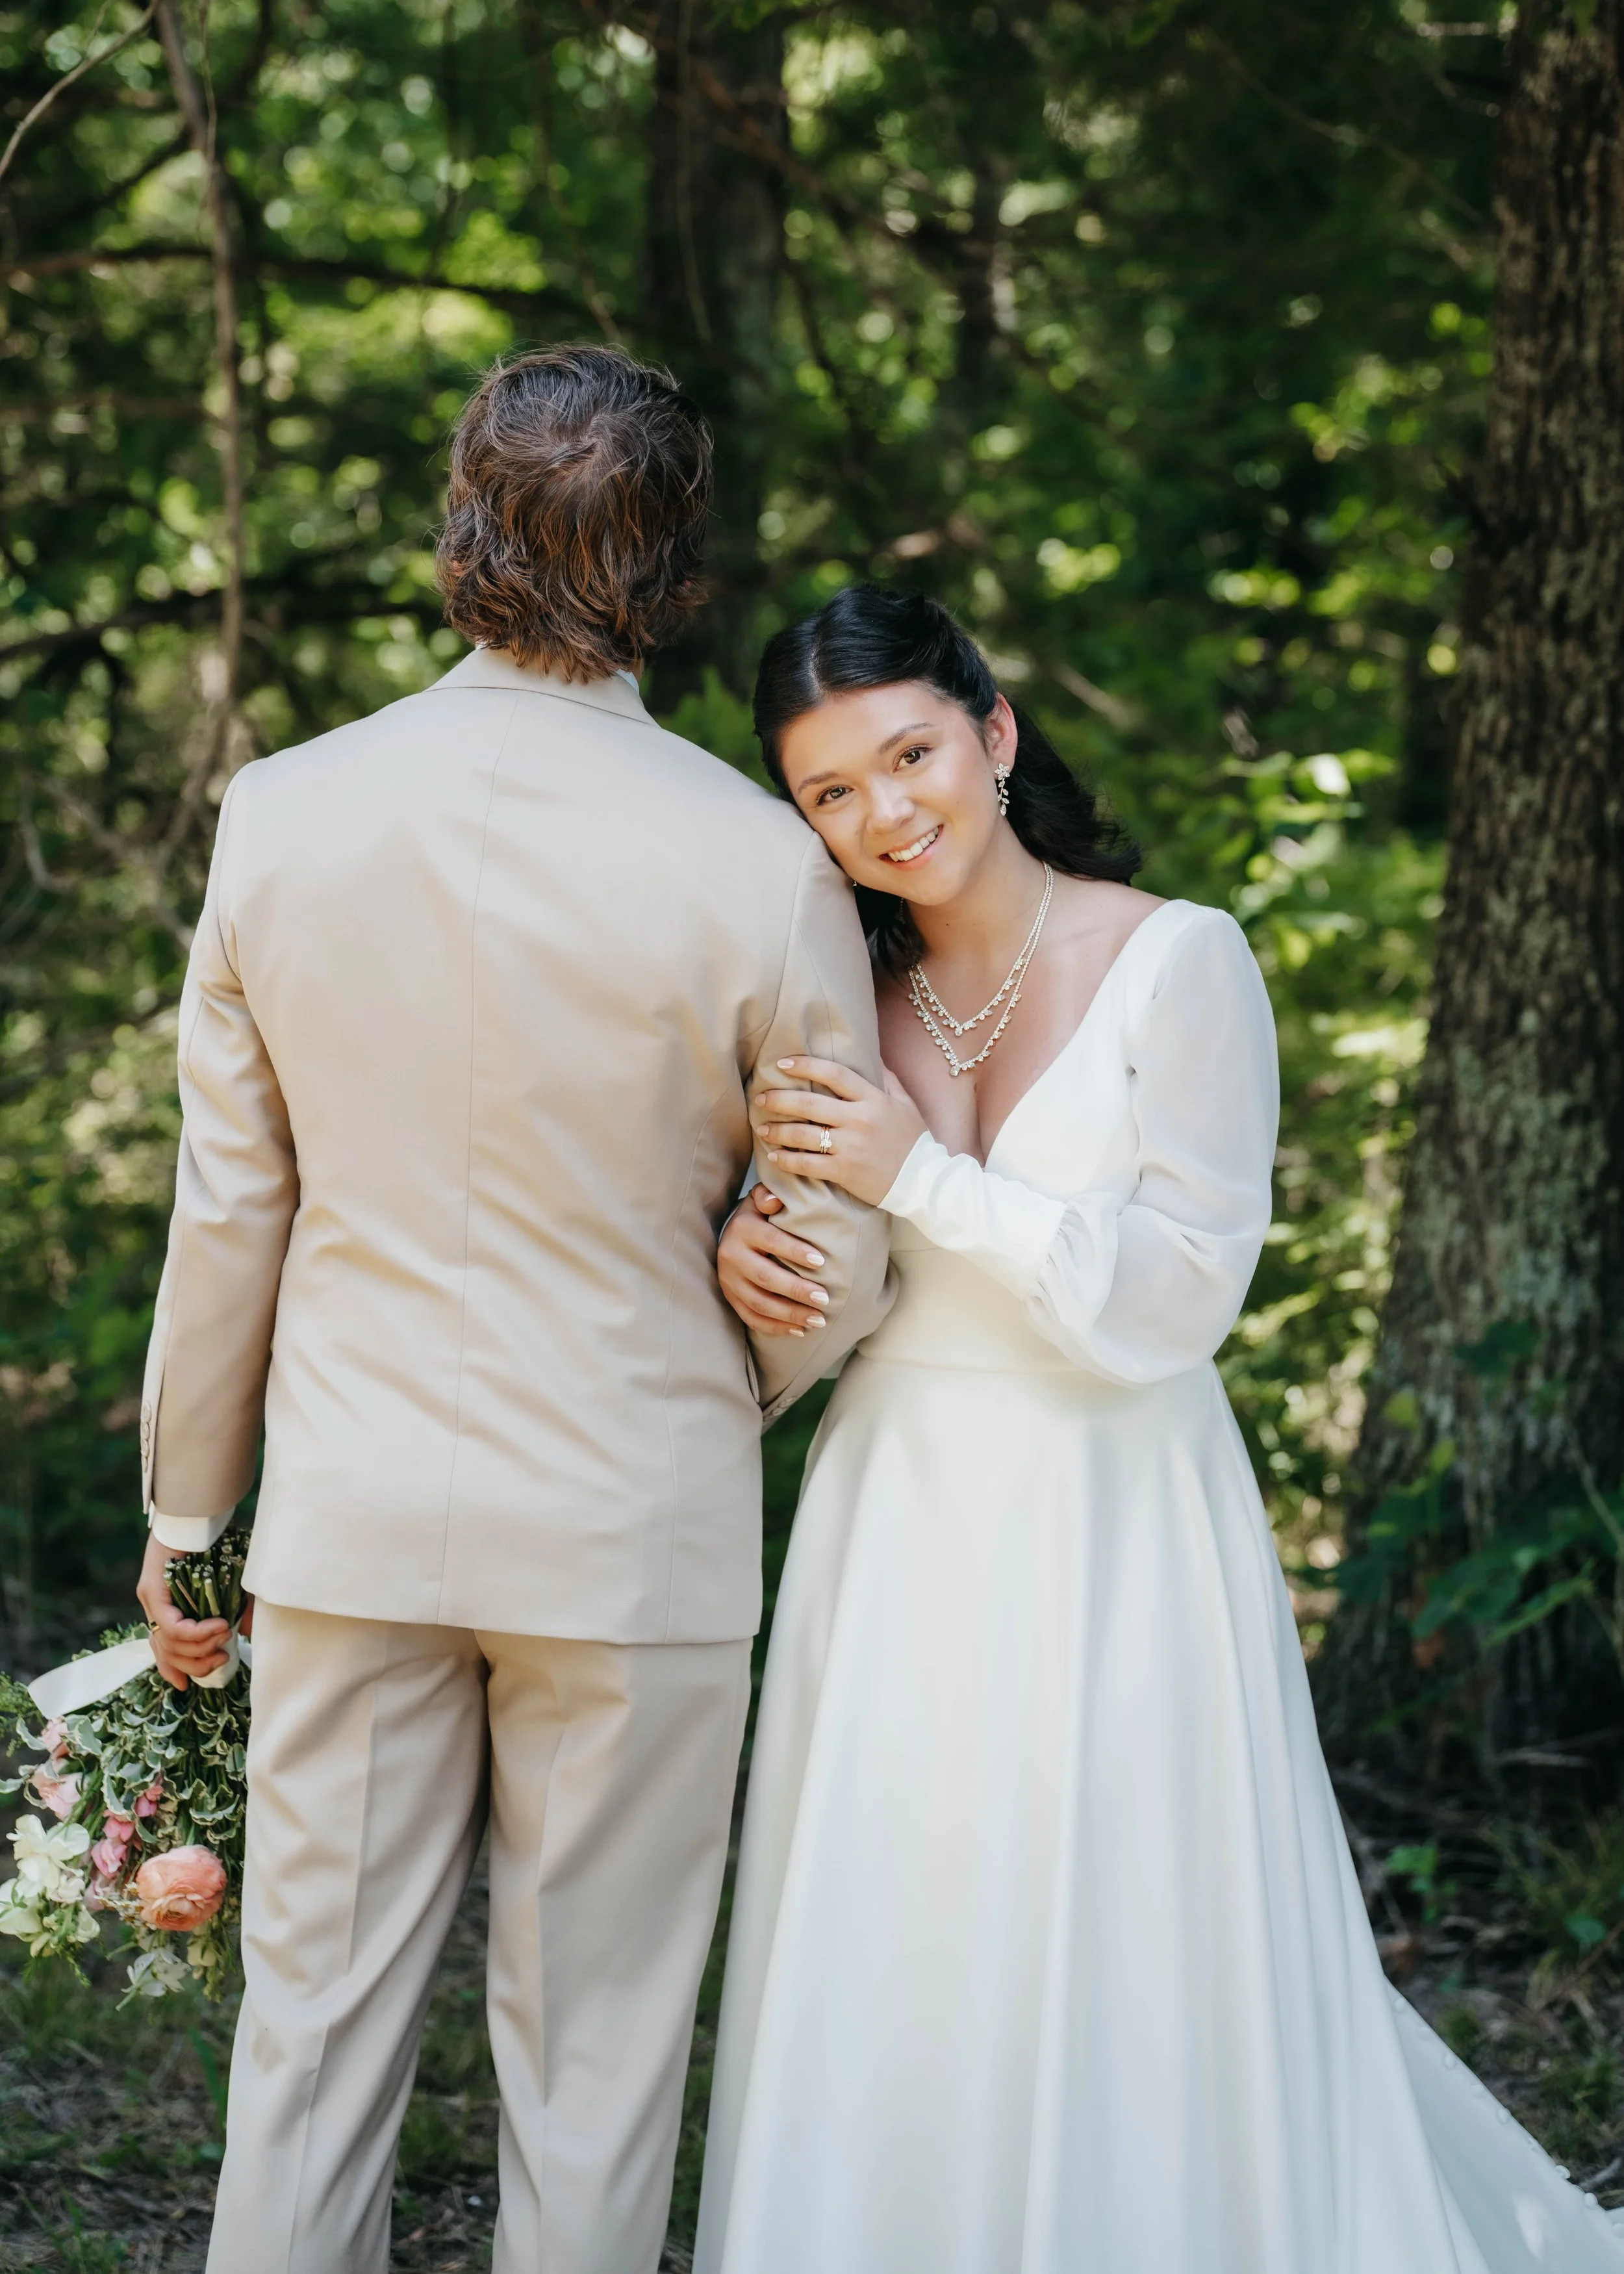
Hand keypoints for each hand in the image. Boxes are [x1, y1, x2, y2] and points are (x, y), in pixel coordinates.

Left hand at [136, 1530, 231, 1691]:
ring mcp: (150, 1599)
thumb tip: (247, 1634)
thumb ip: (236, 1609)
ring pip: (170, 1644)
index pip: (163, 1649)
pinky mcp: (151, 1591)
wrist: (198, 1511)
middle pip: (166, 1654)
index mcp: (167, 1607)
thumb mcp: (229, 1584)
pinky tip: (219, 1626)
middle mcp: (153, 1606)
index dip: (175, 1671)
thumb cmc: (215, 1541)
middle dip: (196, 1664)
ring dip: (201, 1647)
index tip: (189, 1685)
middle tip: (223, 1657)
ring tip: (226, 1635)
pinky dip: (198, 1632)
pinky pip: (173, 1627)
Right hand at [718, 1186, 830, 1337]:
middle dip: (797, 1290)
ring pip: (760, 1303)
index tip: (822, 1262)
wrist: (730, 1236)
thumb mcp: (760, 1201)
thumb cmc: (758, 1217)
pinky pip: (752, 1318)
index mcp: (742, 1229)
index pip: (771, 1241)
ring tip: (819, 1319)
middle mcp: (731, 1256)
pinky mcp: (731, 1299)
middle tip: (825, 1299)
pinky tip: (800, 1331)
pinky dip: (776, 1327)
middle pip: (766, 1278)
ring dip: (791, 1314)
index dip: (795, 1252)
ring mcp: (729, 1281)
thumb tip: (775, 1199)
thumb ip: (768, 1196)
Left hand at [754, 1056, 926, 1207]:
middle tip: (760, 1097)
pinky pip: (807, 1164)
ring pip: (804, 1134)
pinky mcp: (845, 1171)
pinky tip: (774, 1156)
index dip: (806, 1065)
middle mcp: (859, 1119)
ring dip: (777, 1130)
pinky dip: (787, 1159)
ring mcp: (851, 1146)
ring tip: (762, 1128)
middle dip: (780, 1099)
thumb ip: (887, 1078)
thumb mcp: (905, 1104)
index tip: (782, 1063)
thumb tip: (873, 1054)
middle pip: (810, 1103)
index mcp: (873, 1099)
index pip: (834, 1074)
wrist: (924, 1181)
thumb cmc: (914, 1141)